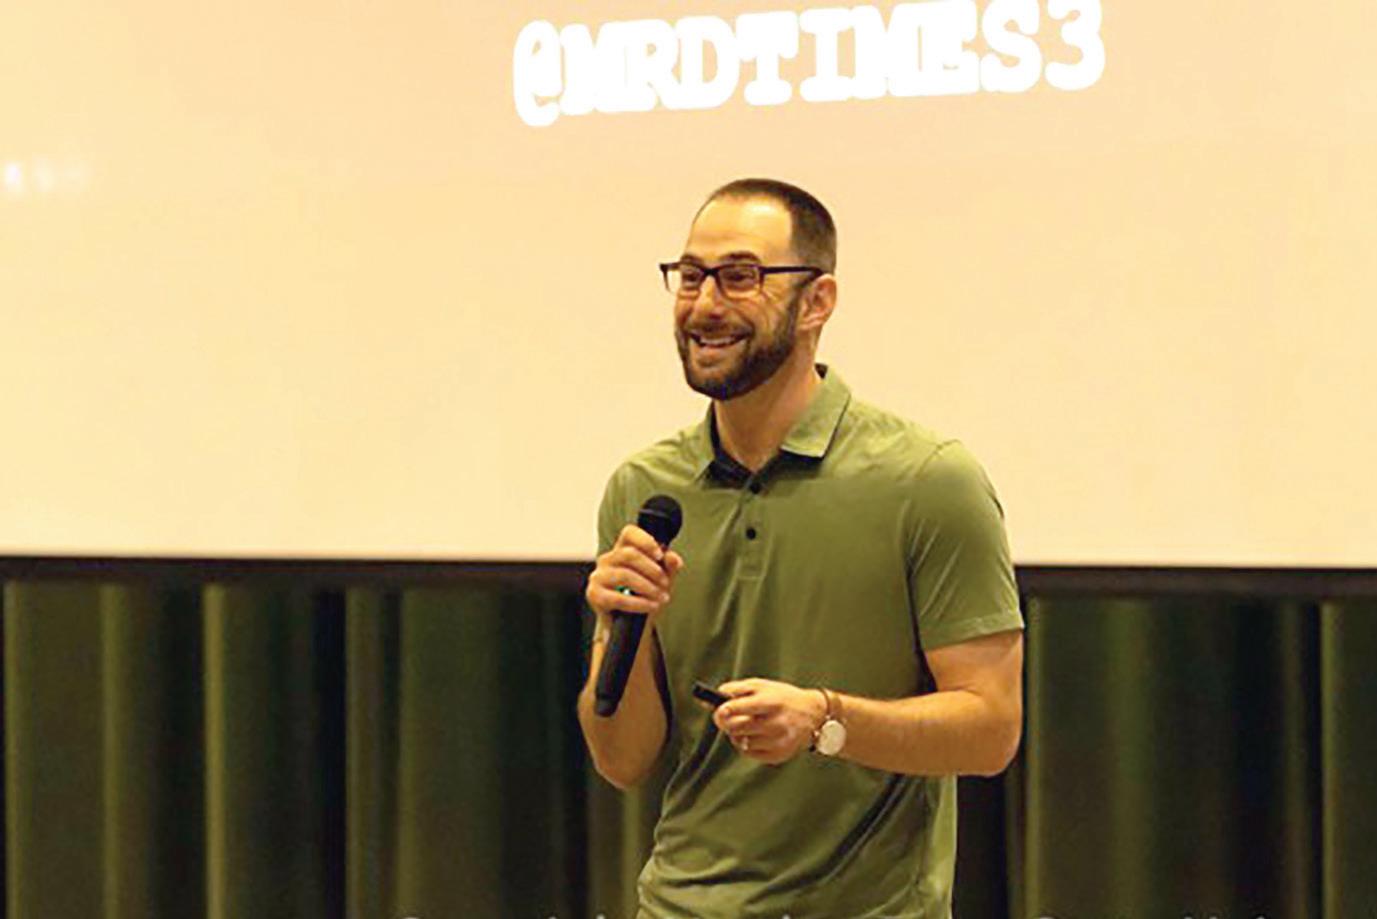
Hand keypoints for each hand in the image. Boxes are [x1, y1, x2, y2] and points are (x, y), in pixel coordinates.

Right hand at [585, 524, 685, 624]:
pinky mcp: (595, 595)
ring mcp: (598, 576)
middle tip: (665, 583)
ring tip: (661, 597)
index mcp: (622, 549)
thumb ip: (668, 566)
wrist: (632, 624)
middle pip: (629, 554)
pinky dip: (639, 603)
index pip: (629, 533)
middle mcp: (607, 559)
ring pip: (624, 575)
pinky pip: (618, 597)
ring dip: (648, 587)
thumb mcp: (661, 579)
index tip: (660, 555)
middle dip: (652, 570)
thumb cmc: (644, 595)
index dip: (645, 541)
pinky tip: (650, 606)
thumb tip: (673, 558)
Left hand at [710, 678, 827, 764]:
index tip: (718, 710)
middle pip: (737, 728)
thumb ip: (737, 689)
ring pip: (742, 742)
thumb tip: (715, 695)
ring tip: (745, 726)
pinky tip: (755, 736)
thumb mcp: (763, 685)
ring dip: (737, 734)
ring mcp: (778, 741)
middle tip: (725, 718)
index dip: (724, 710)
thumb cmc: (783, 698)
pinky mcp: (779, 755)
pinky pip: (750, 754)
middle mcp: (776, 723)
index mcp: (771, 702)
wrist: (814, 715)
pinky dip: (747, 745)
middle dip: (727, 723)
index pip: (740, 708)